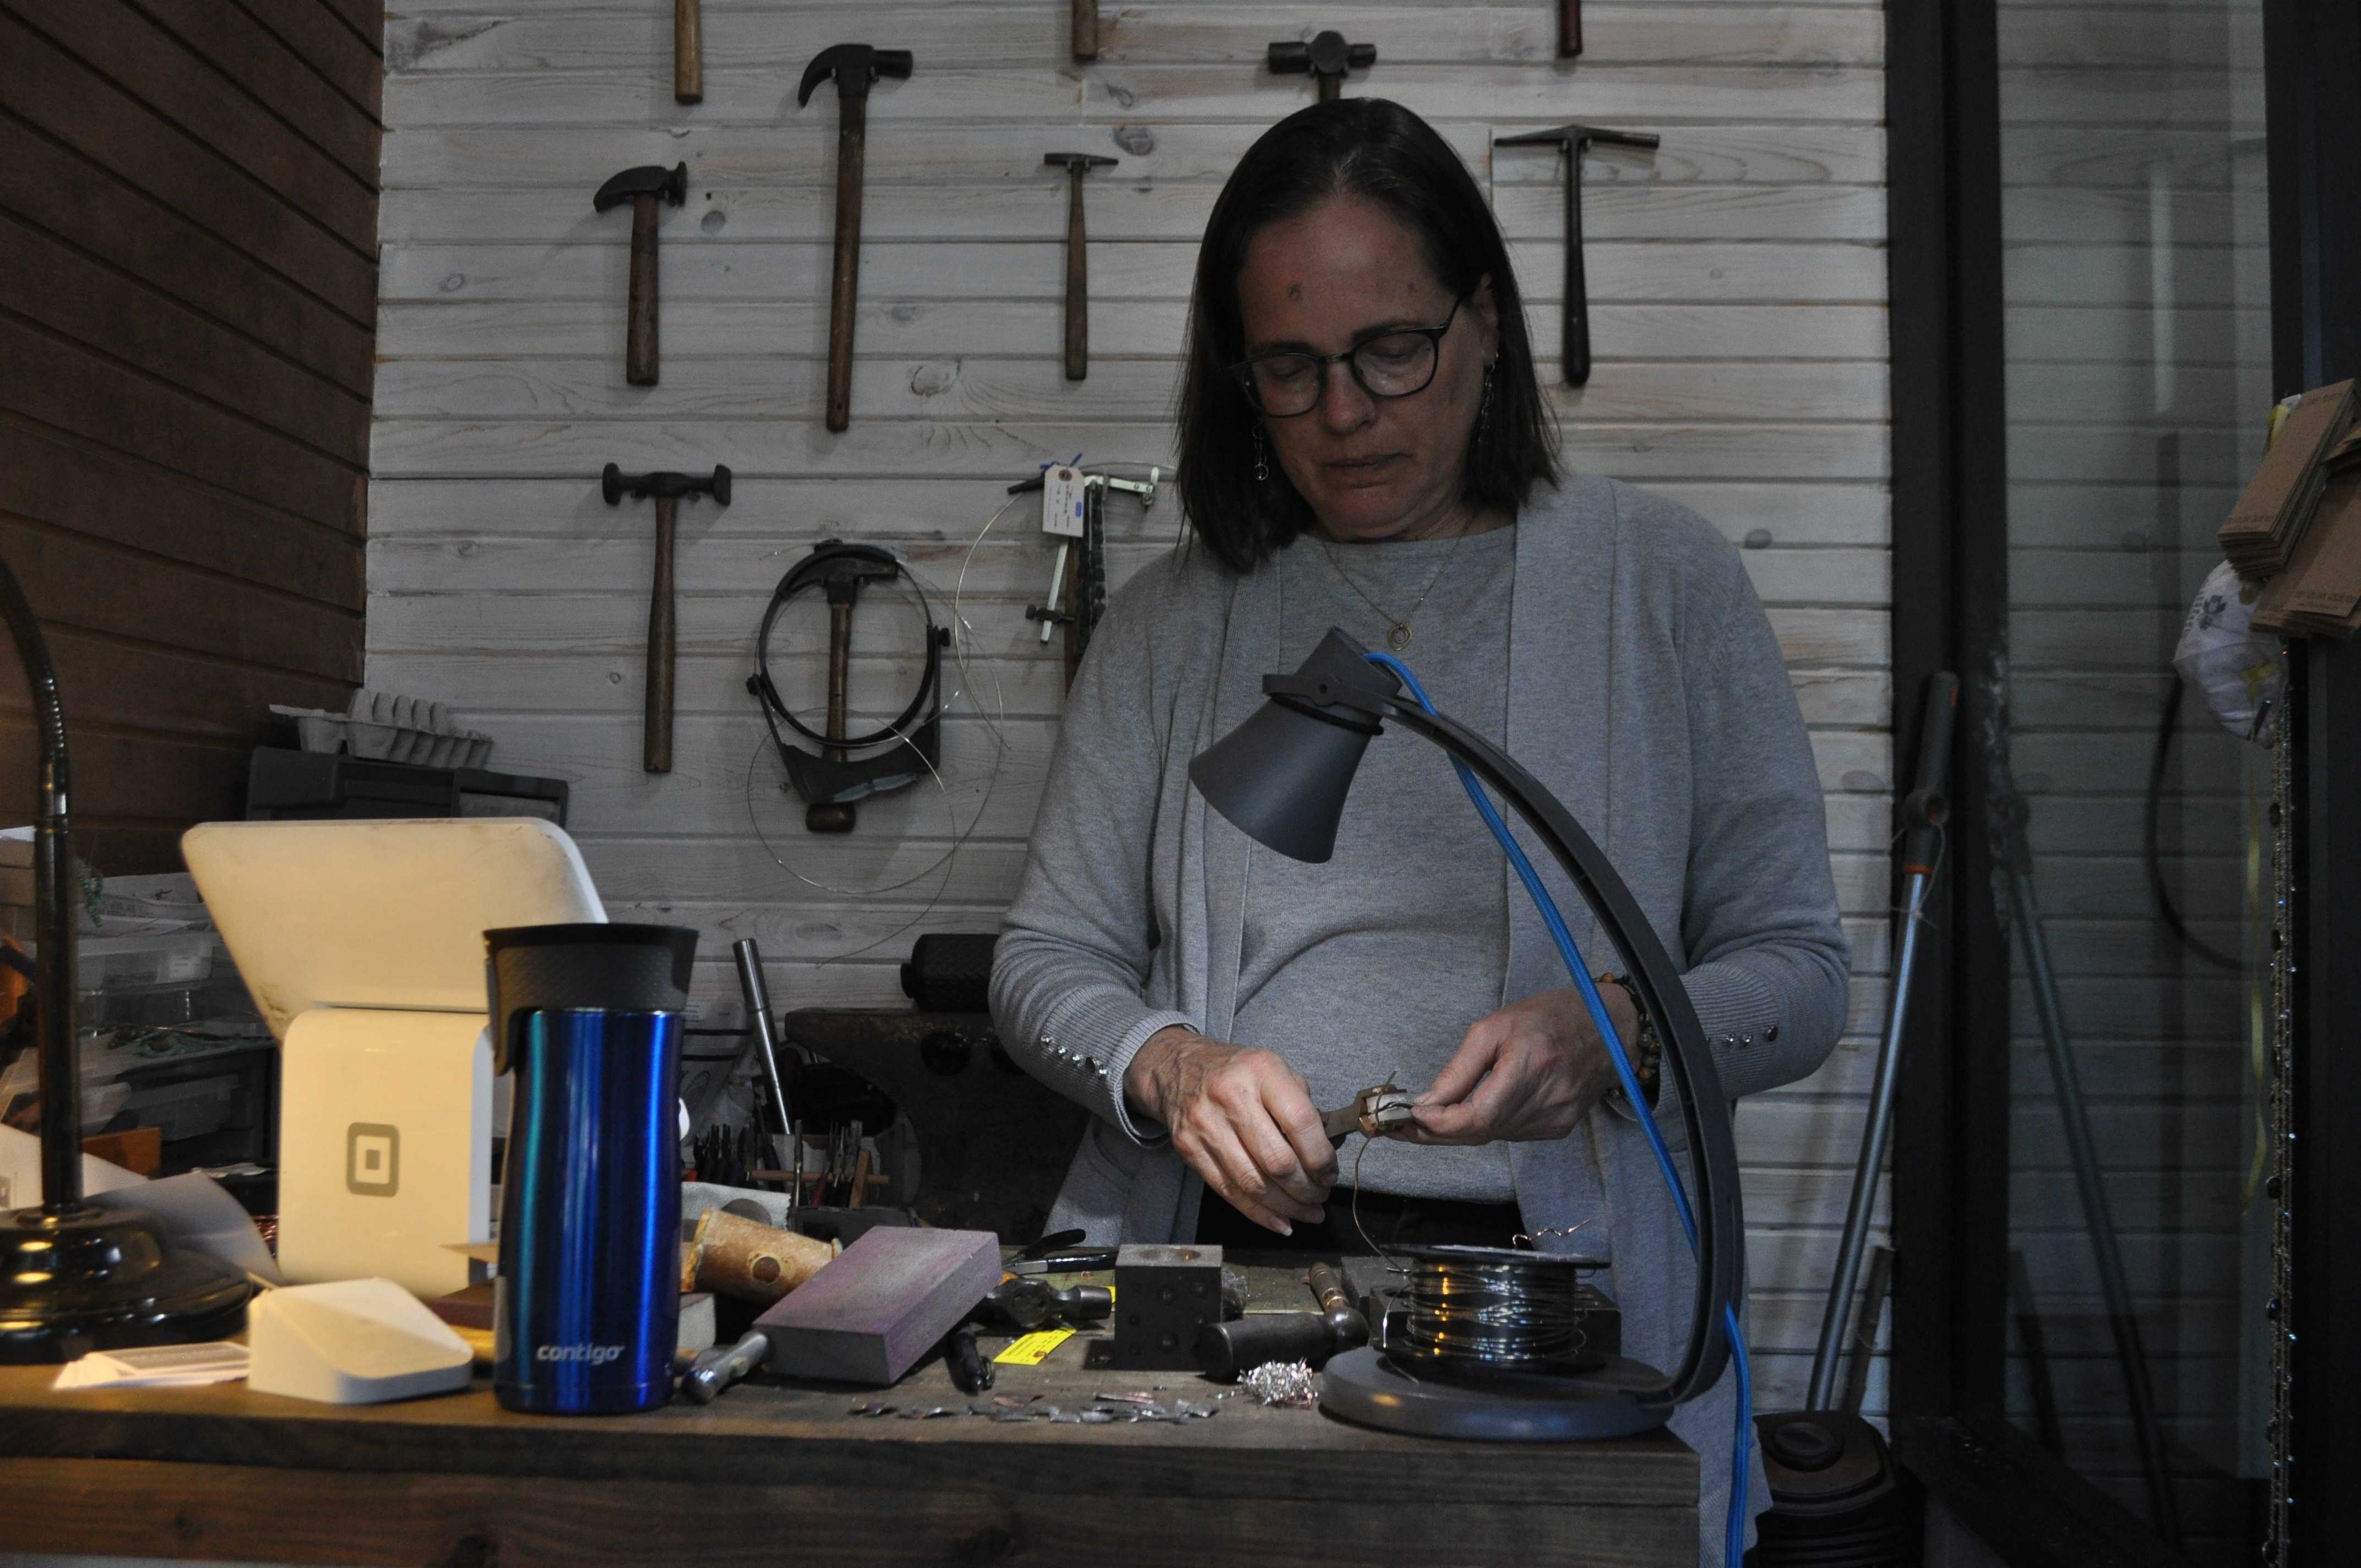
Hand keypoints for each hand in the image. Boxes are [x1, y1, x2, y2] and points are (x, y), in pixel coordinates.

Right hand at [1124, 1027, 1335, 1233]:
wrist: (1178, 1069)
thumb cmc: (1239, 1072)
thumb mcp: (1276, 1069)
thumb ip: (1303, 1106)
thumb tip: (1328, 1154)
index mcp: (1261, 1071)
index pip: (1300, 1123)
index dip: (1321, 1157)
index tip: (1330, 1174)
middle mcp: (1231, 1097)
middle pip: (1277, 1160)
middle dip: (1307, 1188)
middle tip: (1321, 1196)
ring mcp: (1206, 1125)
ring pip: (1253, 1183)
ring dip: (1288, 1207)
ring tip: (1309, 1213)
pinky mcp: (1189, 1149)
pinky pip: (1229, 1192)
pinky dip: (1259, 1213)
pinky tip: (1282, 1221)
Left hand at [1407, 986, 1634, 1145]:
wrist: (1607, 1029)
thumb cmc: (1548, 1017)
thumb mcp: (1494, 1028)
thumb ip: (1459, 1070)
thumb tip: (1427, 1103)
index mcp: (1531, 1066)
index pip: (1478, 1116)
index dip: (1440, 1123)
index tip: (1411, 1116)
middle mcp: (1547, 1099)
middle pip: (1481, 1132)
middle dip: (1437, 1132)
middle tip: (1400, 1127)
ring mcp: (1556, 1118)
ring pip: (1493, 1136)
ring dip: (1459, 1129)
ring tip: (1431, 1116)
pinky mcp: (1559, 1127)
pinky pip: (1511, 1133)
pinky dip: (1487, 1125)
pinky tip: (1475, 1109)